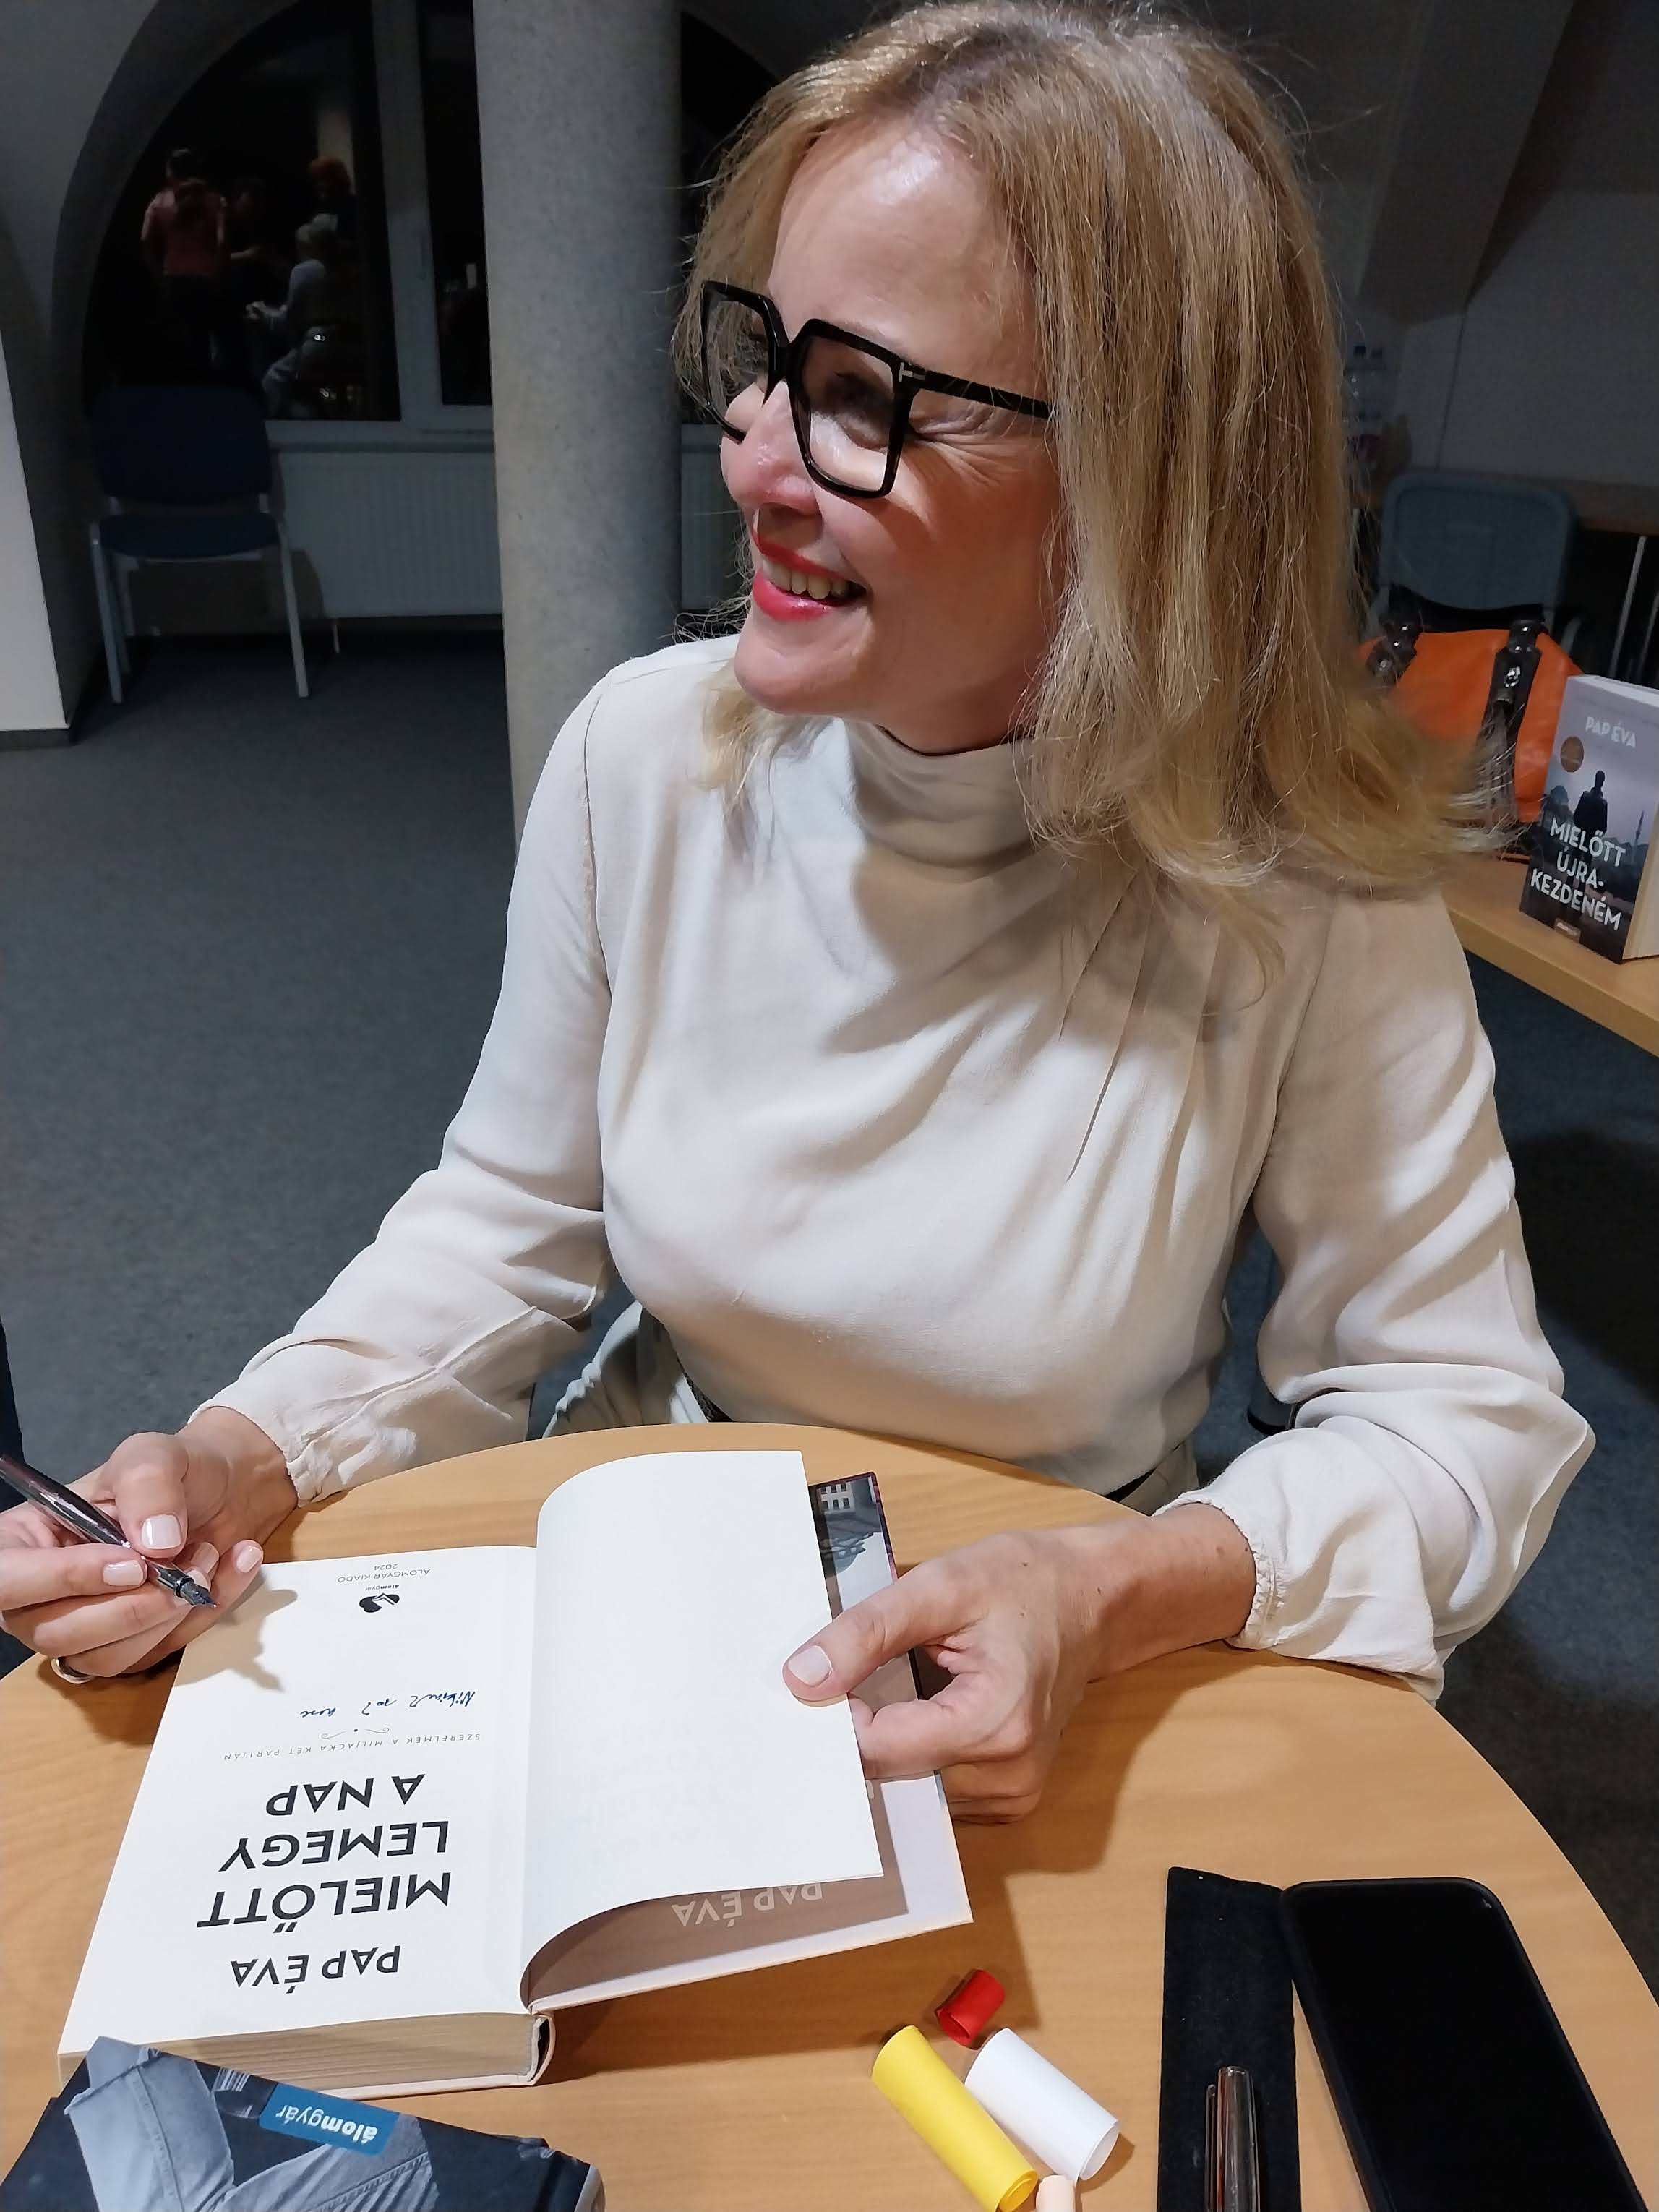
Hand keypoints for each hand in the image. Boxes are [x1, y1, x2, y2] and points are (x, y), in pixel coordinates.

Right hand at [0, 1409, 297, 1677]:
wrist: (226, 1490)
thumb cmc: (173, 1470)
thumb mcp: (154, 1455)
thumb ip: (148, 1484)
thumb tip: (154, 1544)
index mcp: (26, 1541)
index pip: (7, 1581)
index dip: (64, 1580)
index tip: (133, 1563)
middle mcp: (43, 1594)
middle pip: (55, 1634)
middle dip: (130, 1606)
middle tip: (186, 1561)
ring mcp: (86, 1627)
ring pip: (106, 1657)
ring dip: (166, 1614)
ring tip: (209, 1555)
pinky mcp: (132, 1646)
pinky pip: (156, 1655)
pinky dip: (202, 1616)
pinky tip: (231, 1568)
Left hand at [783, 1506, 1255, 1819]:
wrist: (1095, 1598)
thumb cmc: (1027, 1581)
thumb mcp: (941, 1585)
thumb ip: (867, 1633)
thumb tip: (801, 1680)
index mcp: (996, 1724)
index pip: (878, 1749)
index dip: (836, 1713)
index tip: (816, 1673)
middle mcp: (1008, 1776)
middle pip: (891, 1773)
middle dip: (857, 1727)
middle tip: (842, 1673)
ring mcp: (1013, 1794)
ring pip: (907, 1782)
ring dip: (886, 1738)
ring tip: (894, 1680)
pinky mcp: (1009, 1795)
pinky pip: (932, 1782)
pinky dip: (913, 1748)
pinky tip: (920, 1702)